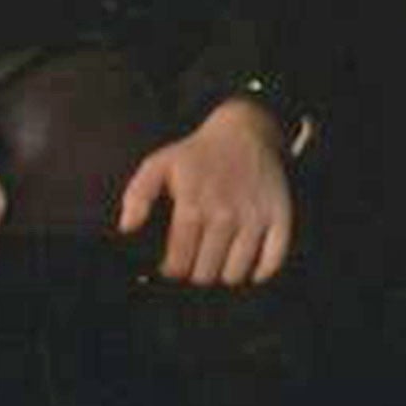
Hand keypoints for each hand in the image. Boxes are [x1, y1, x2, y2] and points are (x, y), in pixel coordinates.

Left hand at [117, 98, 291, 285]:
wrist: (245, 131)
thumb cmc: (198, 153)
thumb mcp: (159, 164)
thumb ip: (138, 195)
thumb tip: (126, 228)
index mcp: (192, 203)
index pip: (178, 260)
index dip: (171, 270)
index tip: (171, 267)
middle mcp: (224, 213)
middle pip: (206, 272)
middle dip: (196, 273)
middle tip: (194, 263)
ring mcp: (254, 217)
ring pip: (236, 274)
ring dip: (224, 275)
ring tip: (216, 263)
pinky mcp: (279, 218)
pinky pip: (272, 262)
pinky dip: (259, 272)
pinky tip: (247, 265)